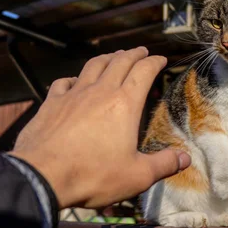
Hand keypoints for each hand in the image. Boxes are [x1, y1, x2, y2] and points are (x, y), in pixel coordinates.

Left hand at [10, 47, 190, 208]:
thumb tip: (185, 158)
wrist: (42, 176)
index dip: (154, 62)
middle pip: (119, 62)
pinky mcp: (51, 103)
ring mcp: (73, 94)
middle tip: (141, 51)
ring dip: (107, 58)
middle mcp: (100, 91)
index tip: (161, 59)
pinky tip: (75, 81)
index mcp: (124, 104)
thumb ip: (163, 164)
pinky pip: (64, 82)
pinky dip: (75, 78)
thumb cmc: (92, 174)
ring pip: (93, 66)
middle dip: (133, 54)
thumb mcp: (136, 175)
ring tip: (114, 56)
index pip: (143, 72)